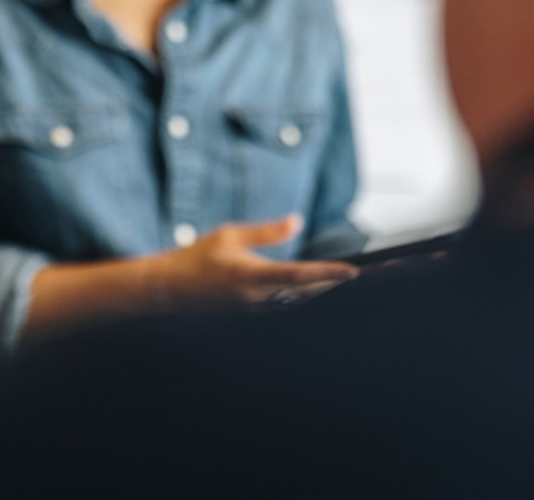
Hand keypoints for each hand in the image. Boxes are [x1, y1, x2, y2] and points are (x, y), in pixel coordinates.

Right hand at [148, 214, 359, 312]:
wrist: (170, 289)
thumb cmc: (197, 257)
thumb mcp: (230, 235)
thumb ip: (266, 232)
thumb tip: (296, 222)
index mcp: (252, 276)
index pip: (300, 276)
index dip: (329, 274)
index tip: (354, 270)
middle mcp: (258, 297)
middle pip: (308, 292)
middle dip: (335, 283)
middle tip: (364, 274)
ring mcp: (255, 308)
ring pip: (299, 301)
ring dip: (322, 291)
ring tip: (347, 279)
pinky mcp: (252, 311)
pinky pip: (286, 304)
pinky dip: (305, 295)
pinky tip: (316, 288)